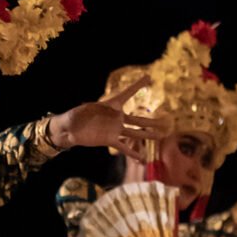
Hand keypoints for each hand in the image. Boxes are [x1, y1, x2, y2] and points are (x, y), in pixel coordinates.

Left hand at [47, 75, 169, 158]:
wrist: (70, 130)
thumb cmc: (75, 116)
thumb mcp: (83, 109)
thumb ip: (93, 109)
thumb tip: (104, 112)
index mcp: (112, 105)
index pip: (128, 93)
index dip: (138, 85)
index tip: (149, 77)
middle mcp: (117, 117)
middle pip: (138, 119)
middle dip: (152, 120)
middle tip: (166, 120)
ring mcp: (115, 130)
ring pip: (135, 133)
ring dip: (147, 135)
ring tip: (160, 137)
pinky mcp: (110, 140)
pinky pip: (123, 147)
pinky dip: (132, 152)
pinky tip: (141, 158)